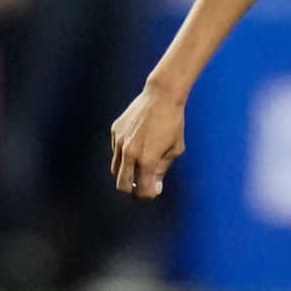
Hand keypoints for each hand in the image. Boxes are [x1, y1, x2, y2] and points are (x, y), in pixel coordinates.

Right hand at [109, 84, 185, 199]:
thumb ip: (162, 170)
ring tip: (139, 165)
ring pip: (116, 169)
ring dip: (127, 172)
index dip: (148, 195)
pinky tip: (137, 144)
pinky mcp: (115, 131)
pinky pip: (116, 151)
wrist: (162, 96)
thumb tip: (154, 187)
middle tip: (141, 185)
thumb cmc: (173, 122)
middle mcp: (130, 153)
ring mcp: (120, 142)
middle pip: (122, 186)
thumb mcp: (175, 149)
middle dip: (132, 190)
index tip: (153, 190)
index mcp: (148, 160)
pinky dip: (124, 154)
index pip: (142, 191)